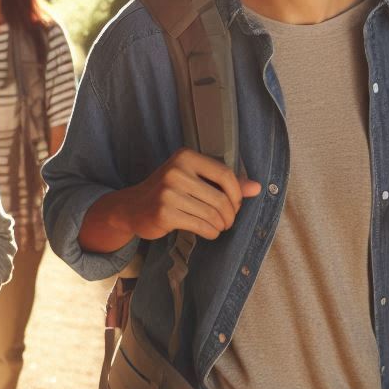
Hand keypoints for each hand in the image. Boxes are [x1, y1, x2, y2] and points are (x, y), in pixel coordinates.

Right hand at [122, 148, 261, 241]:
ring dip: (220, 225)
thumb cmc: (167, 191)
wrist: (132, 207)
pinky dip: (211, 232)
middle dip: (230, 215)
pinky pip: (201, 226)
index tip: (236, 205)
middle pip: (220, 198)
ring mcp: (168, 192)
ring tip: (218, 227)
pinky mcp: (165, 213)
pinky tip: (208, 232)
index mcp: (185, 157)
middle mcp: (176, 171)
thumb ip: (223, 182)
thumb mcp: (193, 179)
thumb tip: (257, 187)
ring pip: (212, 214)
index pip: (225, 174)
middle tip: (227, 221)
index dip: (237, 194)